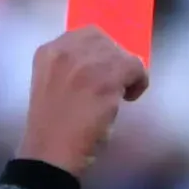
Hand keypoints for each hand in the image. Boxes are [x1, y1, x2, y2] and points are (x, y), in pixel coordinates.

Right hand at [17, 26, 148, 171]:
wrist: (51, 154)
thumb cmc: (52, 129)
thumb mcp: (53, 86)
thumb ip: (69, 69)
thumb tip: (99, 65)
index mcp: (48, 52)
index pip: (84, 35)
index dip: (99, 52)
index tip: (101, 73)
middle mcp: (66, 50)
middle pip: (105, 40)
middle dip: (113, 61)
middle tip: (113, 85)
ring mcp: (87, 62)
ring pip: (121, 53)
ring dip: (126, 73)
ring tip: (121, 94)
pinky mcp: (107, 77)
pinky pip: (136, 66)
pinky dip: (139, 82)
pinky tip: (129, 98)